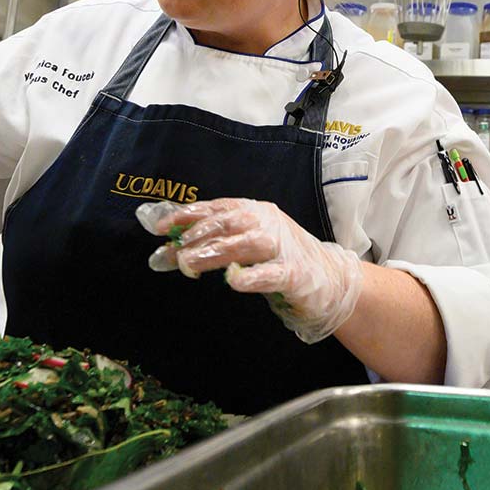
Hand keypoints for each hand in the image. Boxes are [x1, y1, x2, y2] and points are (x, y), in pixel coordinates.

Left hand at [138, 198, 364, 343]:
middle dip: (197, 234)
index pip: (217, 208)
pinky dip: (252, 276)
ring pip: (246, 244)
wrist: (330, 278)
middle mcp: (267, 223)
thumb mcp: (247, 242)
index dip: (187, 215)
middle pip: (229, 222)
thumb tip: (169, 246)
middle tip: (172, 250)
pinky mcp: (295, 275)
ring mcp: (282, 248)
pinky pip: (271, 274)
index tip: (160, 227)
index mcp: (254, 211)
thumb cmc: (280, 259)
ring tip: (190, 264)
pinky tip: (234, 281)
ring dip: (216, 252)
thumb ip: (214, 241)